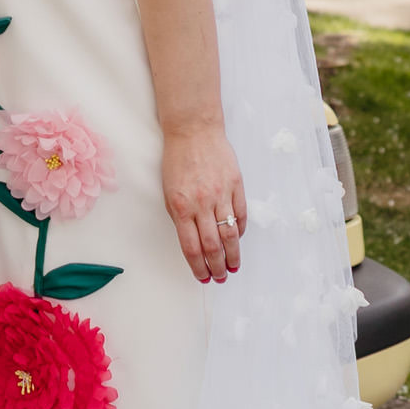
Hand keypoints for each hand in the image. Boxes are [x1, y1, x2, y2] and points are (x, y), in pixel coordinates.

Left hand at [162, 121, 245, 283]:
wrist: (193, 130)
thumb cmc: (178, 161)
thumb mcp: (169, 192)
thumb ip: (181, 217)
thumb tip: (194, 242)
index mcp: (181, 207)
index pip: (192, 247)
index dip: (198, 267)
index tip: (203, 277)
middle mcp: (202, 203)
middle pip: (212, 246)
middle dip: (217, 267)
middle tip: (221, 277)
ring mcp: (221, 194)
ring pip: (230, 234)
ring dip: (232, 255)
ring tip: (233, 266)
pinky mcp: (235, 184)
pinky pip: (240, 214)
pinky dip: (239, 230)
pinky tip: (237, 240)